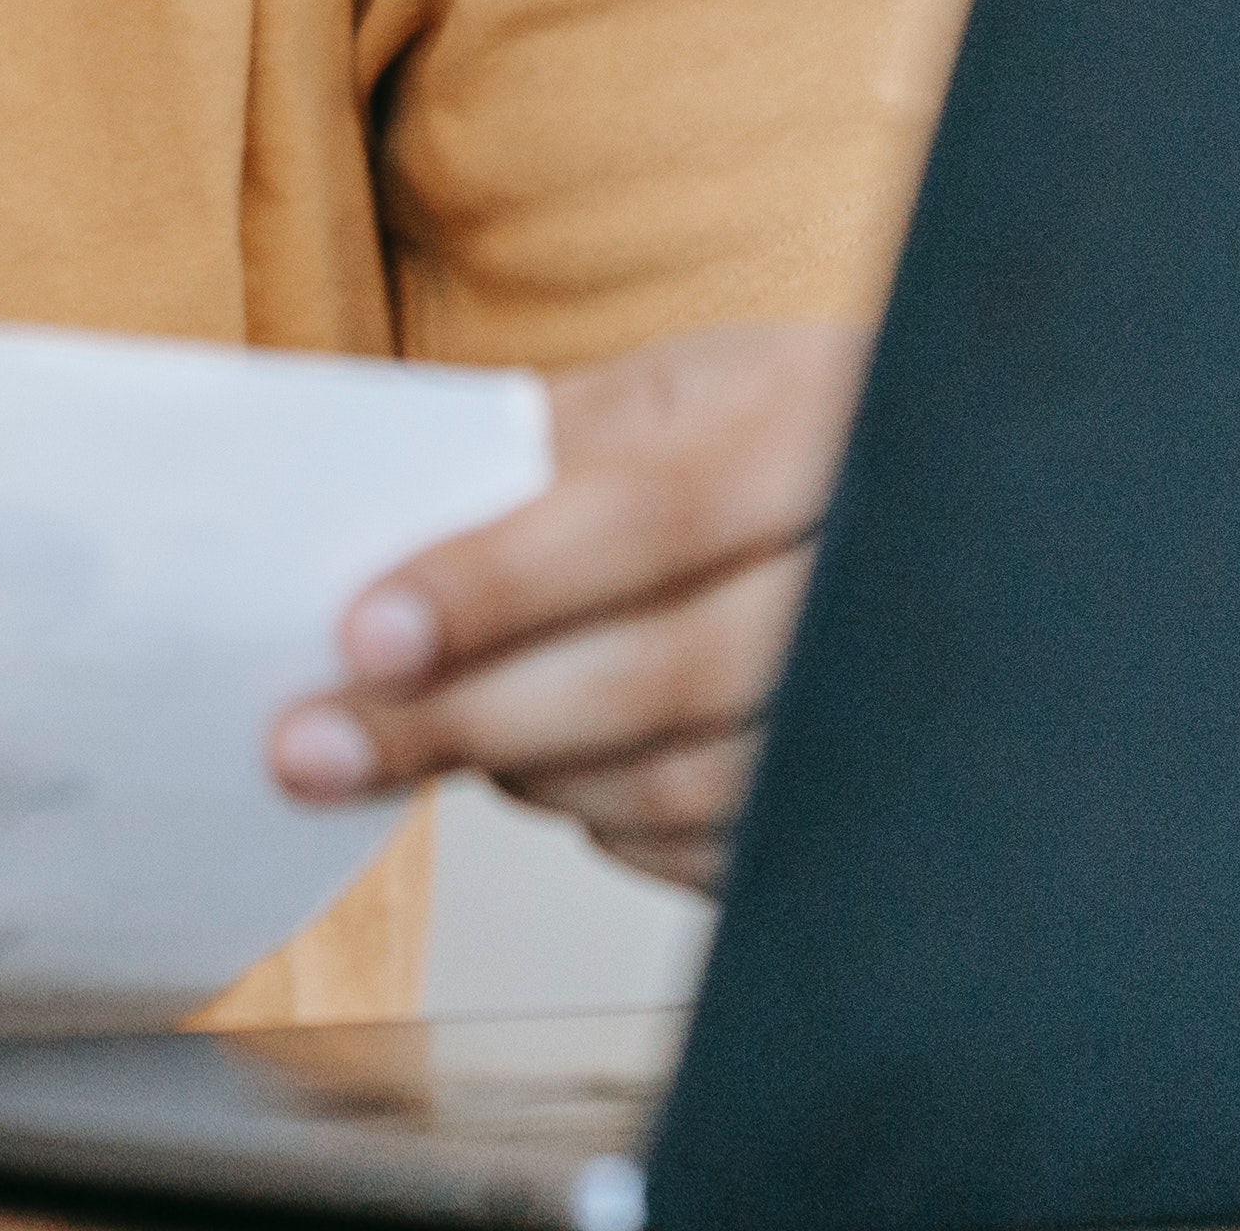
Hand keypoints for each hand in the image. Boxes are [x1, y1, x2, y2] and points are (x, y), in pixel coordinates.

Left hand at [264, 318, 862, 892]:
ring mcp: (898, 702)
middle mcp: (884, 568)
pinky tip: (549, 768)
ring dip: (524, 769)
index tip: (362, 635)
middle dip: (465, 716)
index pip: (645, 516)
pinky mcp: (881, 807)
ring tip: (423, 735)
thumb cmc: (770, 433)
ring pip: (684, 781)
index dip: (497, 581)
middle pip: (660, 673)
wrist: (925, 496)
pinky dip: (603, 821)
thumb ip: (549, 446)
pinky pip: (714, 849)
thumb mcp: (678, 390)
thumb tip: (376, 526)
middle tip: (314, 745)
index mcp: (824, 421)